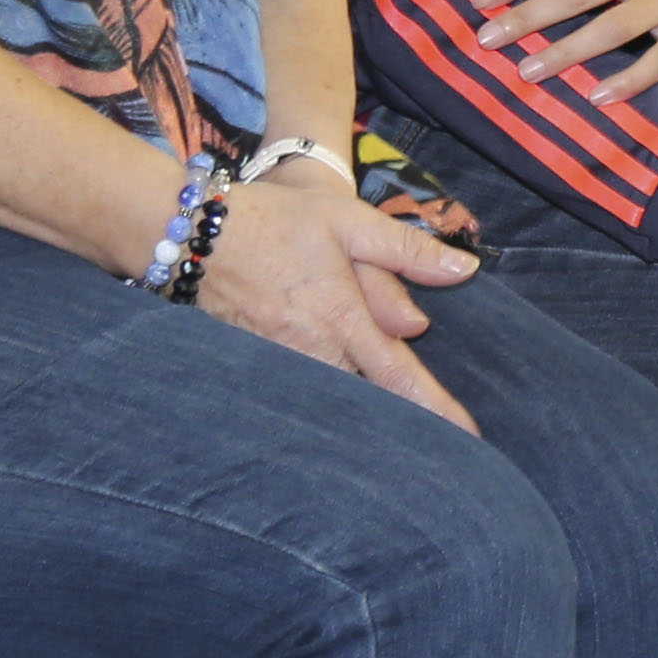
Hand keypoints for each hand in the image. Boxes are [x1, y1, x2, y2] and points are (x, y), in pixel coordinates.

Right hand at [196, 177, 487, 428]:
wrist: (192, 231)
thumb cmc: (276, 220)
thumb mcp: (349, 220)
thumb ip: (407, 249)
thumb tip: (464, 269)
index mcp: (342, 319)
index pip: (398, 376)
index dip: (434, 409)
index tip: (466, 437)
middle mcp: (310, 350)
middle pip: (365, 396)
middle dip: (397, 415)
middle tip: (433, 436)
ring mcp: (277, 362)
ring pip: (332, 395)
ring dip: (358, 408)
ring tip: (391, 430)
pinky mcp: (253, 363)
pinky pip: (298, 387)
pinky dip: (321, 396)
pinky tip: (336, 404)